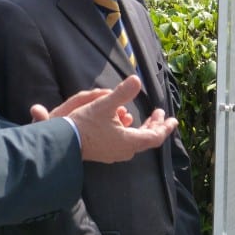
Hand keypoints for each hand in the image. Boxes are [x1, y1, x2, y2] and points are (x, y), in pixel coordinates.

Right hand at [33, 76, 176, 162]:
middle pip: (147, 139)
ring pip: (135, 140)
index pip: (155, 136)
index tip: (173, 120)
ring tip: (142, 115)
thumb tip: (137, 80)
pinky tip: (123, 120)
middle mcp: (125, 151)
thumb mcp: (104, 106)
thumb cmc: (85, 125)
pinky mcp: (106, 153)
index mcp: (129, 141)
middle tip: (159, 113)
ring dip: (141, 128)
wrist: (62, 144)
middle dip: (154, 125)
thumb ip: (122, 93)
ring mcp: (115, 154)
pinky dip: (129, 131)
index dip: (165, 127)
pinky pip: (124, 142)